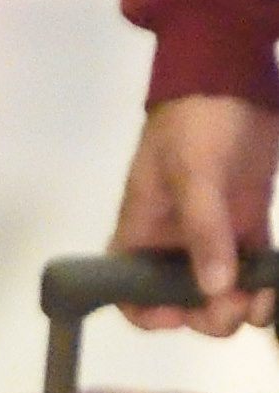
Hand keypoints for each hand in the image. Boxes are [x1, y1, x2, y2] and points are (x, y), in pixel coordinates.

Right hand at [111, 94, 278, 331]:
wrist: (233, 77)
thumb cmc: (197, 123)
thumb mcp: (192, 173)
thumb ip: (203, 231)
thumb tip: (214, 291)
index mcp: (142, 230)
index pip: (128, 289)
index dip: (148, 312)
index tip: (181, 315)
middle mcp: (172, 241)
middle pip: (181, 300)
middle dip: (206, 315)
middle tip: (234, 306)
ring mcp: (213, 233)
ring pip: (221, 290)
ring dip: (241, 305)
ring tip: (263, 297)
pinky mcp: (246, 223)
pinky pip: (253, 268)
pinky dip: (265, 284)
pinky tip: (275, 287)